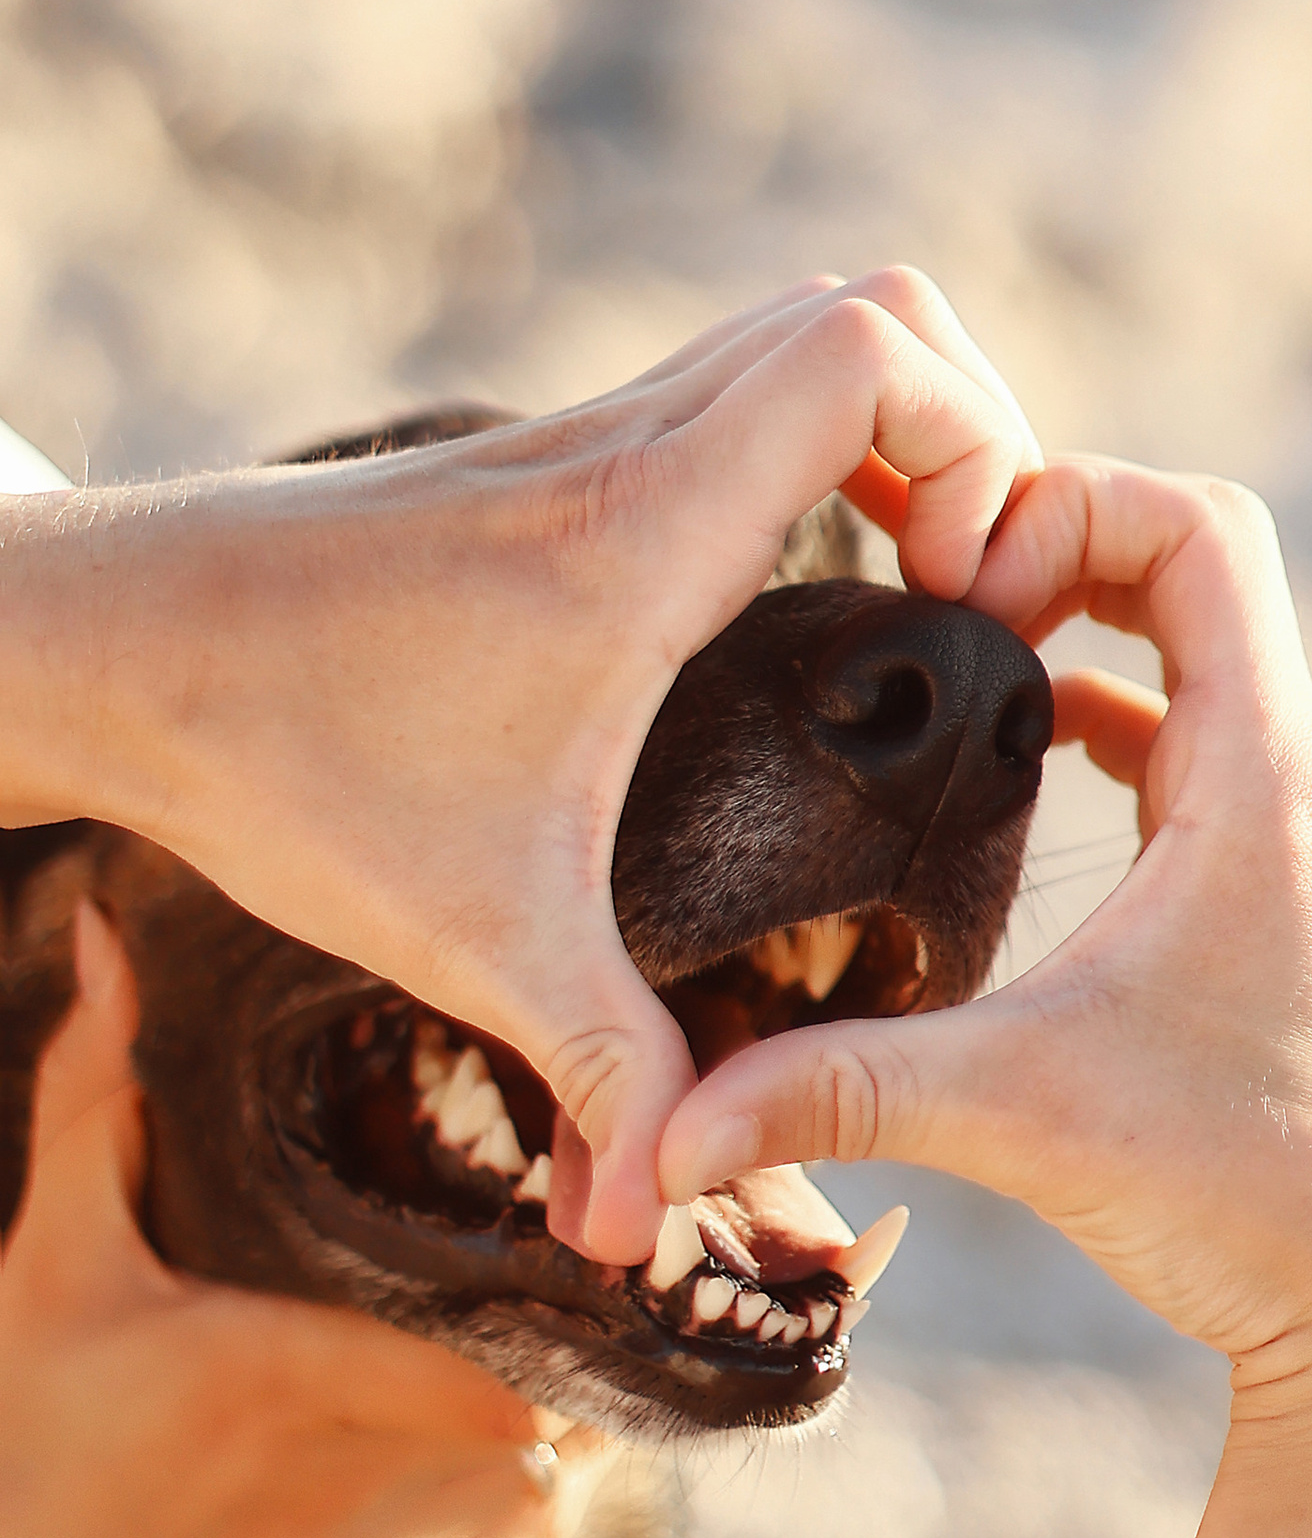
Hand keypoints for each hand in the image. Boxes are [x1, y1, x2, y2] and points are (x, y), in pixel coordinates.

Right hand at [0, 906, 602, 1537]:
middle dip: (595, 1327)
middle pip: (567, 1389)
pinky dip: (532, 1479)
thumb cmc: (26, 1442)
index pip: (512, 1328)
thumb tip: (107, 937)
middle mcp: (377, 1470)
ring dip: (576, 1401)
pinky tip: (516, 1417)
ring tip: (579, 1322)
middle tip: (602, 1247)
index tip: (599, 1207)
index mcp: (301, 1371)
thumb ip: (95, 1098)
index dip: (582, 1277)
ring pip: (566, 1471)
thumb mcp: (55, 1260)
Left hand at [3, 271, 1039, 1265]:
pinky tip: (775, 590)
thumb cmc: (281, 759)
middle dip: (975, 430)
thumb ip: (600, 1071)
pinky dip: (803, 443)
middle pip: (875, 308)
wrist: (107, 644)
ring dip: (890, 427)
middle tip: (964, 579)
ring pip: (797, 330)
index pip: (872, 352)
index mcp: (644, 528)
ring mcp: (579, 439)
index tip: (966, 586)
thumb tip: (646, 1229)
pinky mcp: (540, 463)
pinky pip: (724, 386)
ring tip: (902, 575)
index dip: (978, 441)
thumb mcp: (471, 933)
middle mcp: (627, 450)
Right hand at [662, 460, 1311, 1414]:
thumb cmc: (1252, 1191)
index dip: (1073, 509)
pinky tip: (1002, 770)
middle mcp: (1287, 780)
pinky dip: (1093, 712)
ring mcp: (1279, 834)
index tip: (964, 599)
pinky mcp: (1256, 896)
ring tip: (947, 657)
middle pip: (1186, 558)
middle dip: (1055, 541)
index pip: (1200, 528)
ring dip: (1075, 624)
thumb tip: (668, 1122)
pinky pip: (1177, 741)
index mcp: (1260, 775)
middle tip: (934, 604)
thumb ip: (839, 1096)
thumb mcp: (1025, 1118)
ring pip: (1186, 650)